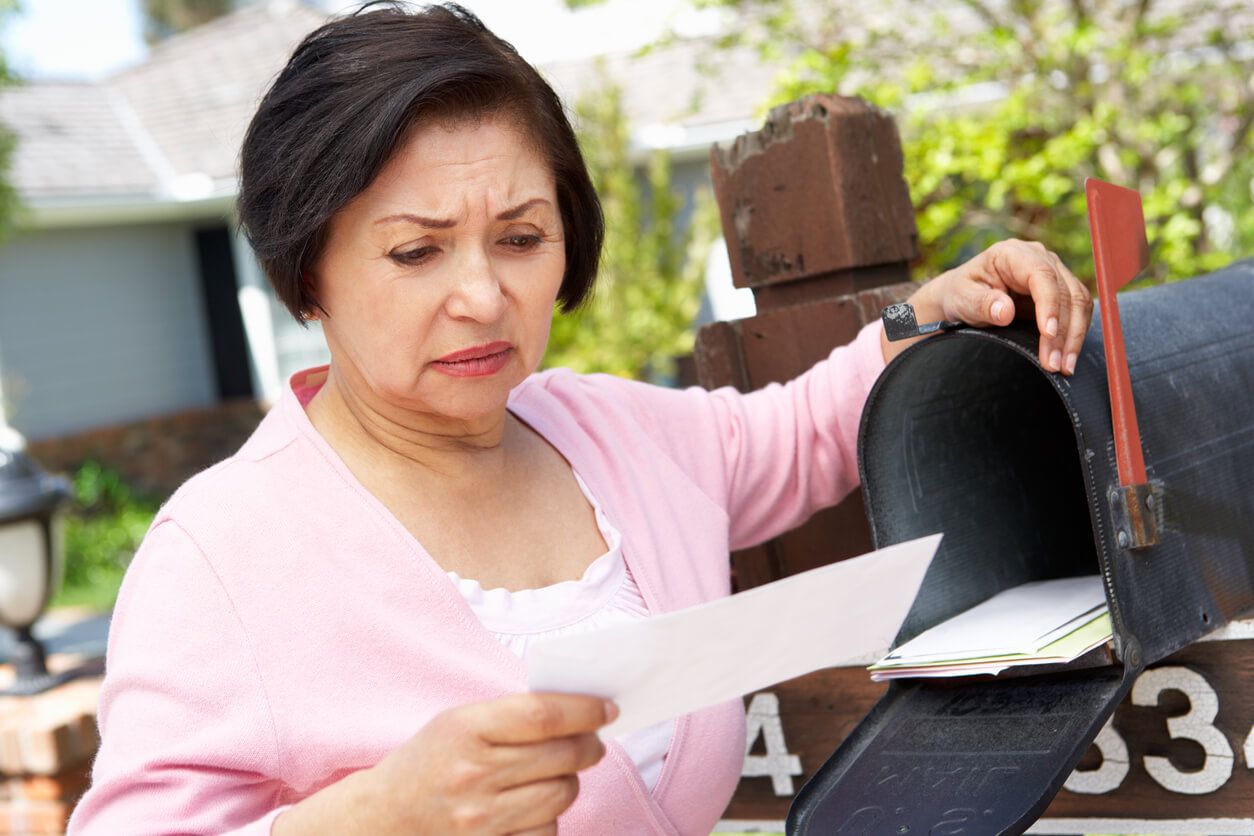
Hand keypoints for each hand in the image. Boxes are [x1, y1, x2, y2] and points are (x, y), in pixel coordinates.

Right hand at [274, 693, 614, 835]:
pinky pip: (548, 831)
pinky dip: (549, 817)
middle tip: (591, 741)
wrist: (384, 820)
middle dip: (589, 745)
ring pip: (562, 794)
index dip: (585, 710)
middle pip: (563, 755)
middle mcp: (473, 775)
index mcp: (464, 729)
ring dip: (569, 781)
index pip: (543, 714)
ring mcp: (481, 819)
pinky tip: (532, 805)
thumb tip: (582, 710)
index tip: (607, 708)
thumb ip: (513, 714)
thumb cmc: (430, 762)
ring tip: (555, 773)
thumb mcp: (458, 722)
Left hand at [881, 239, 1092, 375]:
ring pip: (1078, 302)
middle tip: (1055, 364)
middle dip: (1063, 331)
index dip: (1050, 304)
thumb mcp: (962, 299)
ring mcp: (1054, 272)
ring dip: (1074, 337)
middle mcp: (1039, 258)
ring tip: (1064, 367)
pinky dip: (1075, 335)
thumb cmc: (961, 294)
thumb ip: (982, 303)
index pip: (1042, 275)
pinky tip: (1068, 357)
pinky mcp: (1060, 291)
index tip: (1048, 333)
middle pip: (1066, 291)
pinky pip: (1078, 311)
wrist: (963, 297)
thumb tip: (1005, 311)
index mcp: (1013, 254)